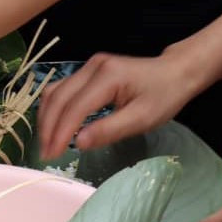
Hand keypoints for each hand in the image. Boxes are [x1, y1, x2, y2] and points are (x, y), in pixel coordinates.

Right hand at [36, 46, 203, 160]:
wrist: (175, 72)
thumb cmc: (164, 97)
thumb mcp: (142, 119)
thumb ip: (109, 130)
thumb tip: (79, 143)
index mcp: (106, 76)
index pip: (75, 107)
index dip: (61, 132)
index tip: (52, 155)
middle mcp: (92, 66)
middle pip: (58, 97)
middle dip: (49, 127)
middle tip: (45, 153)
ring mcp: (88, 66)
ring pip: (56, 91)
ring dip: (48, 117)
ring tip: (47, 142)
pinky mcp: (89, 70)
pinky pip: (63, 88)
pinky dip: (55, 108)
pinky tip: (55, 124)